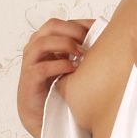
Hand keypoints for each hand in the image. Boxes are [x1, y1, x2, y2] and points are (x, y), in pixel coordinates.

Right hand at [17, 17, 93, 137]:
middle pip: (52, 25)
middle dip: (73, 30)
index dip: (81, 23)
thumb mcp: (70, 64)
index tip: (100, 28)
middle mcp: (35, 47)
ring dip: (65, 44)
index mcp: (46, 40)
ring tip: (81, 54)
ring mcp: (30, 62)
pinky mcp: (29, 80)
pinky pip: (42, 68)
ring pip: (43, 43)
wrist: (41, 114)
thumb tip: (106, 38)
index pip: (63, 23)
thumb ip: (80, 51)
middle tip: (88, 41)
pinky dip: (60, 65)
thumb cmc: (58, 86)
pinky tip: (73, 69)